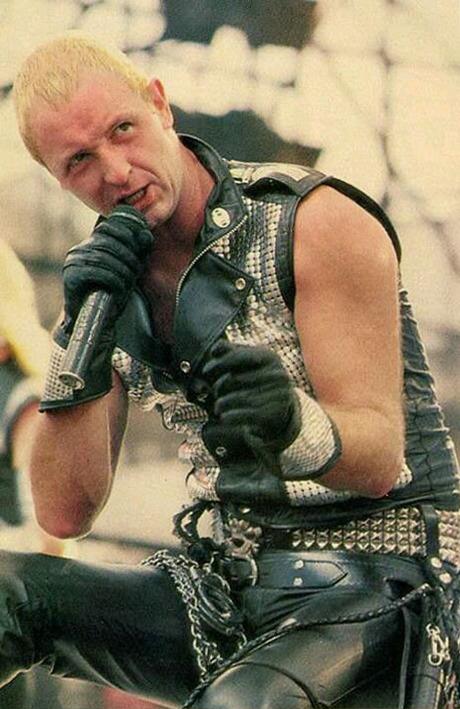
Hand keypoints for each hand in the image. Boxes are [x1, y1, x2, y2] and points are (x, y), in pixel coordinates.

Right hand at [62, 204, 152, 332]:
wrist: (95, 323)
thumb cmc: (111, 295)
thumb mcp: (128, 270)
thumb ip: (136, 252)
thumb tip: (146, 233)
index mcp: (89, 245)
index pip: (107, 228)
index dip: (126, 234)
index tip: (140, 248)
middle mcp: (78, 251)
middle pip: (108, 243)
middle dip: (128, 256)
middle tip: (137, 271)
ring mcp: (73, 263)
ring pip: (105, 258)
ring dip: (123, 270)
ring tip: (129, 282)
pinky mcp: (71, 277)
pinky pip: (98, 272)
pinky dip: (114, 281)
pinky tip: (119, 290)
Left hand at [202, 340, 300, 457]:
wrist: (281, 404)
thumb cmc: (257, 377)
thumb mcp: (248, 361)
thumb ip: (231, 352)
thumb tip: (214, 349)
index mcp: (269, 357)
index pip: (238, 356)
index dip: (219, 363)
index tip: (205, 370)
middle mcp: (277, 374)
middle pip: (235, 379)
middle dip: (219, 386)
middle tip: (211, 393)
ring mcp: (279, 393)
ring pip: (240, 398)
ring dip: (223, 403)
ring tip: (216, 406)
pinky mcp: (276, 412)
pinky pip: (249, 414)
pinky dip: (234, 416)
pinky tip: (224, 417)